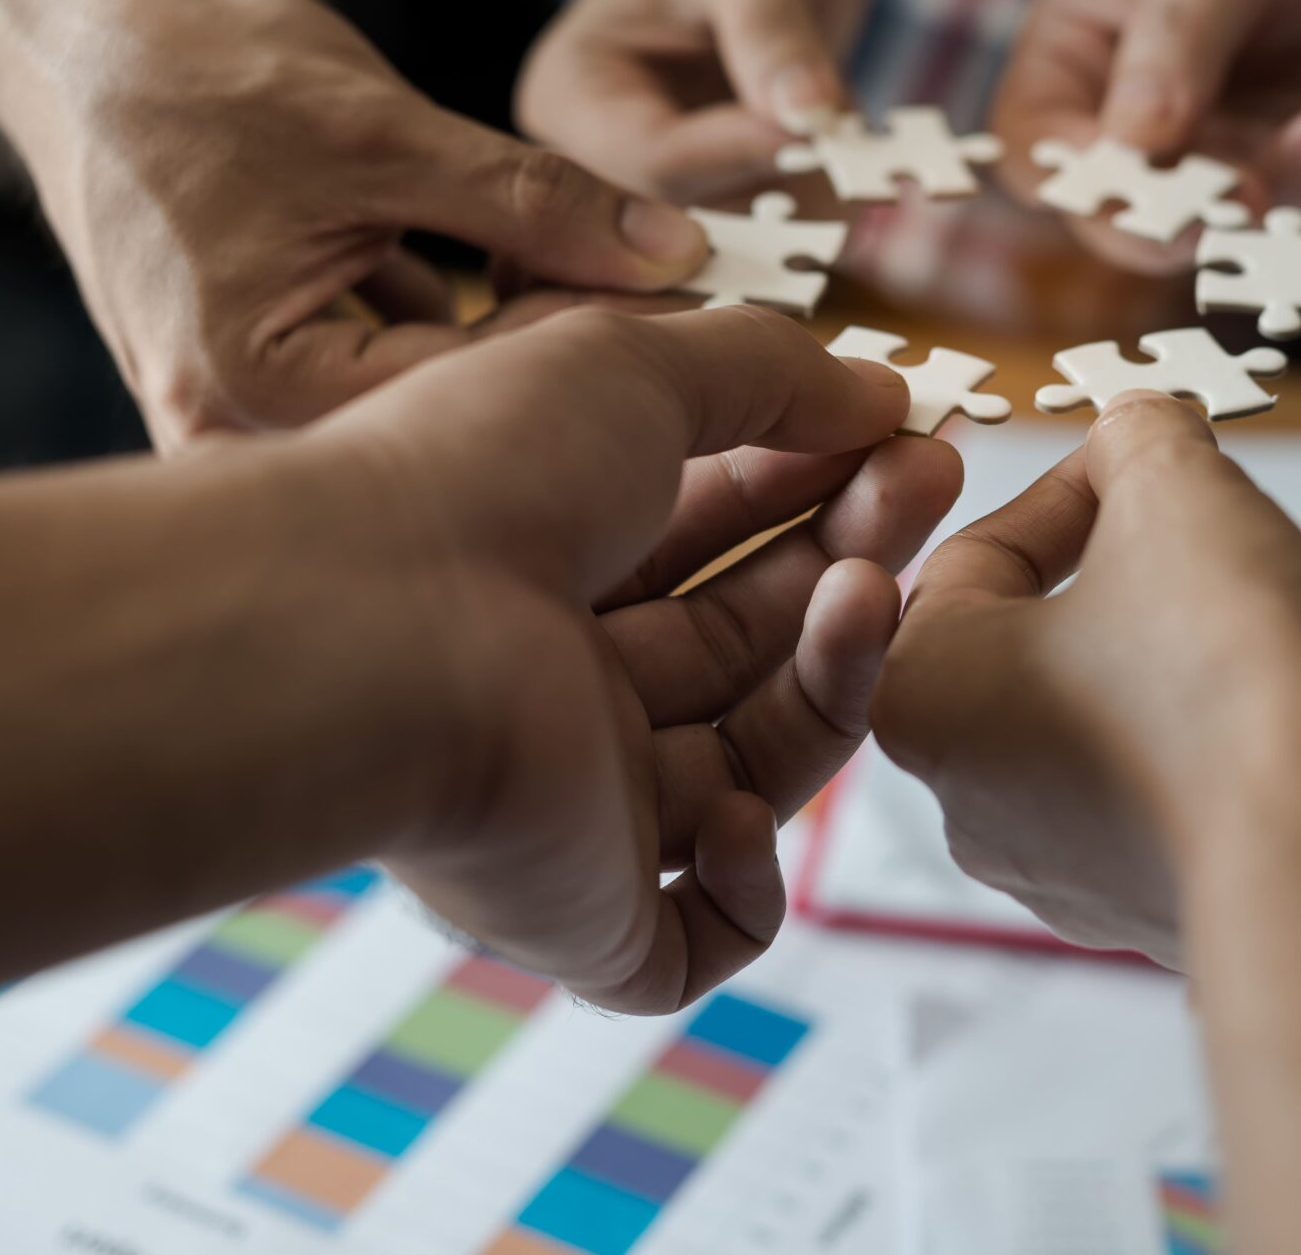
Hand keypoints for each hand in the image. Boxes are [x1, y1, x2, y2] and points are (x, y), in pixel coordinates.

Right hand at [0, 0, 713, 448]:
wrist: (65, 39)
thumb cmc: (194, 72)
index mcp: (256, 391)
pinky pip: (384, 365)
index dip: (592, 346)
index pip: (465, 398)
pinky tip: (533, 279)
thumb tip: (678, 255)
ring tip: (622, 280)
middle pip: (443, 413)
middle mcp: (236, 434)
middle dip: (555, 349)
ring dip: (513, 336)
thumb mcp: (384, 130)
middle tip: (684, 299)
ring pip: (423, 391)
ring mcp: (241, 416)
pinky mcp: (260, 380)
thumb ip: (535, 202)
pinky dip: (450, 321)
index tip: (707, 309)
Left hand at [333, 307, 958, 1011]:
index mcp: (539, 560)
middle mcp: (550, 685)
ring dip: (828, 681)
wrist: (370, 627)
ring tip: (870, 591)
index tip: (901, 433)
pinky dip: (747, 882)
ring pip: (749, 769)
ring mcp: (569, 809)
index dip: (810, 483)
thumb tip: (877, 390)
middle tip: (930, 480)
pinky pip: (697, 935)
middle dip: (844, 556)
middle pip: (743, 642)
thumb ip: (764, 371)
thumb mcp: (632, 366)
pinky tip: (742, 803)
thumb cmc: (478, 476)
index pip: (708, 535)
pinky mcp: (580, 919)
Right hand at [518, 0, 863, 201]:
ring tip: (857, 135)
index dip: (740, 153)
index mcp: (571, 91)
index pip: (648, 158)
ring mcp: (664, 178)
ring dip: (812, 200)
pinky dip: (827, 197)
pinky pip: (778, 224)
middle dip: (778, 189)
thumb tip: (810, 117)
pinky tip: (860, 153)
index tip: (821, 131)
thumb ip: (775, 40)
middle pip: (688, 219)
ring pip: (743, 236)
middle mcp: (601, 153)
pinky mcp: (724, 187)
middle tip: (862, 160)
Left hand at [871, 396, 1300, 964]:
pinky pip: (1163, 784)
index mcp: (920, 692)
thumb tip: (1141, 432)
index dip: (1077, 488)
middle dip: (1144, 563)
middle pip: (1047, 635)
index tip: (1145, 459)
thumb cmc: (1222, 675)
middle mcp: (964, 797)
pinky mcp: (1143, 906)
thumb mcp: (1172, 490)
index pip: (980, 554)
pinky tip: (1290, 680)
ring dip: (1189, 634)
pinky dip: (1216, 723)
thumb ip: (1140, 439)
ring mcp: (1054, 868)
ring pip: (1111, 708)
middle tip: (1220, 523)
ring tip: (1281, 588)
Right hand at [992, 0, 1300, 260]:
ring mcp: (1210, 162)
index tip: (1127, 177)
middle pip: (1109, 214)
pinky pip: (1291, 220)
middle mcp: (1129, 124)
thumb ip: (1175, 42)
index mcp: (1075, 54)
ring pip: (1204, 229)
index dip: (1069, 176)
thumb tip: (1129, 144)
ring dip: (1259, 198)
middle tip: (1230, 199)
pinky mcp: (1288, 188)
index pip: (1034, 147)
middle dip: (1166, 217)